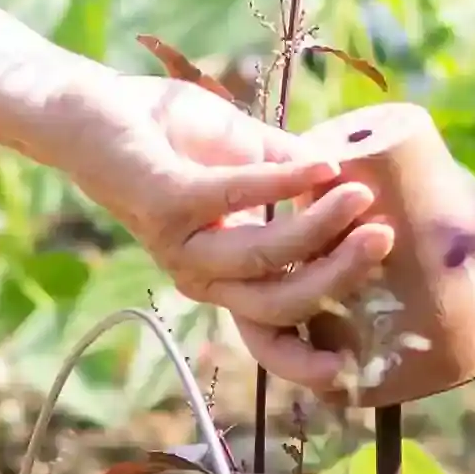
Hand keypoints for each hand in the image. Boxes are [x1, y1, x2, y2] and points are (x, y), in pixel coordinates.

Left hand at [41, 68, 392, 385]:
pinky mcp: (165, 200)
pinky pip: (233, 197)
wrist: (89, 104)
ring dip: (317, 231)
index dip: (304, 360)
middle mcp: (199, 271)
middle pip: (276, 303)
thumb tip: (354, 177)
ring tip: (361, 197)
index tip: (352, 369)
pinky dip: (282, 184)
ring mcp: (180, 240)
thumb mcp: (246, 152)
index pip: (265, 333)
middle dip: (336, 279)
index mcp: (221, 272)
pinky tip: (319, 168)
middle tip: (384, 240)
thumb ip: (292, 169)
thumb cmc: (168, 130)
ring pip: (260, 258)